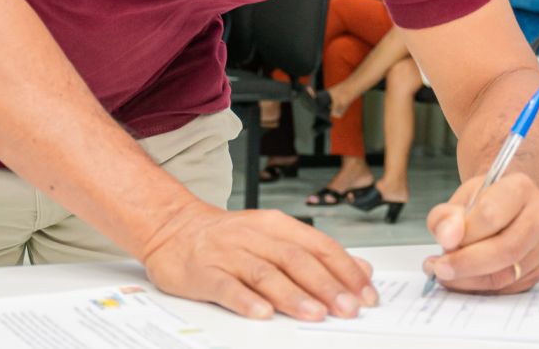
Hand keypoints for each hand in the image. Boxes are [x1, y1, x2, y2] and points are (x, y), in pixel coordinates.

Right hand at [141, 200, 377, 320]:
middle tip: (347, 308)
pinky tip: (262, 314)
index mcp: (275, 225)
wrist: (173, 228)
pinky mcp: (204, 272)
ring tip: (314, 313)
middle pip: (296, 260)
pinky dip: (246, 301)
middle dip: (325, 286)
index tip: (365, 293)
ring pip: (265, 273)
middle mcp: (254, 236)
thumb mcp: (274, 235)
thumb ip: (316, 253)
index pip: (318, 246)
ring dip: (292, 295)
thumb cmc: (228, 237)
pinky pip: (226, 287)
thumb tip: (361, 270)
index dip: (345, 270)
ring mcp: (228, 253)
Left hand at [421, 173, 538, 293]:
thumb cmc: (483, 201)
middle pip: (506, 249)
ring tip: (446, 273)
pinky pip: (508, 288)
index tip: (443, 245)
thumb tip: (448, 238)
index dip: (464, 235)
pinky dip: (481, 288)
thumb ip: (446, 216)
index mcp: (520, 188)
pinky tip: (463, 279)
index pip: (491, 215)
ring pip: (507, 274)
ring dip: (471, 280)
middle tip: (440, 268)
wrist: (506, 206)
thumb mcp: (458, 199)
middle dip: (467, 264)